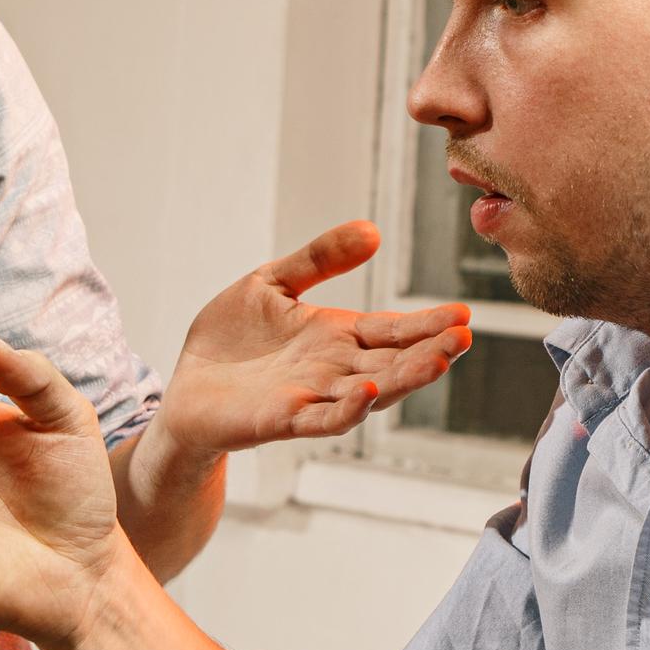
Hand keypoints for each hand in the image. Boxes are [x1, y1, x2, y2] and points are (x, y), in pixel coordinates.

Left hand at [151, 220, 469, 456]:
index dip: (427, 323)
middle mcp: (334, 369)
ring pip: (370, 391)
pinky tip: (368, 394)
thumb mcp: (274, 283)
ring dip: (404, 379)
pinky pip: (322, 418)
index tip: (464, 314)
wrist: (185, 389)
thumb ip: (320, 259)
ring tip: (438, 360)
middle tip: (465, 336)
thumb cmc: (230, 341)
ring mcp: (312, 396)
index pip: (393, 329)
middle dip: (430, 350)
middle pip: (392, 361)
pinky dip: (347, 409)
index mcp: (337, 336)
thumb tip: (372, 230)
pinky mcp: (281, 419)